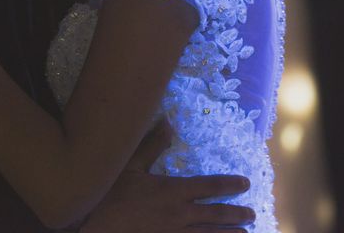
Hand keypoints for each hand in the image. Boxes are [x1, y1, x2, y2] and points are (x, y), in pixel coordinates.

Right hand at [81, 122, 254, 232]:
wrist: (91, 226)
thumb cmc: (109, 194)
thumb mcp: (129, 165)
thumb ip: (152, 144)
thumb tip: (168, 121)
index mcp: (173, 190)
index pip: (209, 185)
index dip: (229, 184)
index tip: (245, 183)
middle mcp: (180, 214)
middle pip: (215, 215)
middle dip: (236, 214)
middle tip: (252, 213)